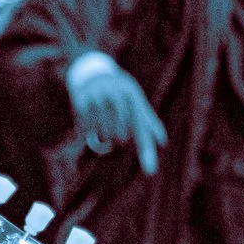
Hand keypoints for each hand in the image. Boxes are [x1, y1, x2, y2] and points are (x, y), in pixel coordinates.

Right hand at [66, 50, 165, 172]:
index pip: (141, 128)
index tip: (150, 172)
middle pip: (121, 137)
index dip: (146, 150)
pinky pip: (87, 131)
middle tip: (114, 125)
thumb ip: (148, 120)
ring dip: (103, 134)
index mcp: (132, 95)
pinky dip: (88, 130)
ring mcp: (96, 98)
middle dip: (118, 137)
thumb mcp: (135, 99)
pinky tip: (89, 117)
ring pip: (104, 136)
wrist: (90, 71)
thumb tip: (162, 142)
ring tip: (102, 119)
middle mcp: (115, 96)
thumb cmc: (119, 89)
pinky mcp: (80, 102)